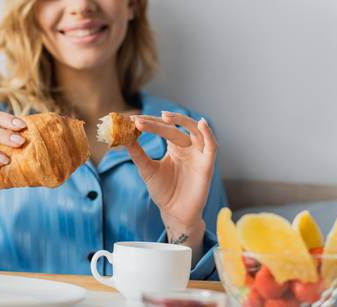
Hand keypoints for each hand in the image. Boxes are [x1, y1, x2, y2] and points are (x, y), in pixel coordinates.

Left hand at [126, 111, 216, 245]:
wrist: (174, 213)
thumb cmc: (163, 191)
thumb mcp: (147, 170)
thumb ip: (138, 153)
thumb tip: (124, 137)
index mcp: (175, 146)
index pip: (163, 128)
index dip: (149, 122)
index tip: (132, 119)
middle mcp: (188, 147)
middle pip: (175, 128)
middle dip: (158, 123)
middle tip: (141, 120)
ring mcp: (198, 155)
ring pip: (195, 131)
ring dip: (182, 120)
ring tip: (165, 116)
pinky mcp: (207, 165)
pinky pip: (212, 147)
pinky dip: (209, 134)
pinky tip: (201, 123)